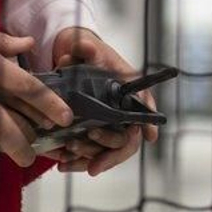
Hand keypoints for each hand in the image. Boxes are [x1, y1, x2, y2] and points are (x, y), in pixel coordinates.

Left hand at [52, 28, 158, 176]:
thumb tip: (87, 49)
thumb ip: (87, 49)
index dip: (148, 123)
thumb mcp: (85, 45)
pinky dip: (74, 160)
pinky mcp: (86, 130)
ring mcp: (103, 121)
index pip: (142, 107)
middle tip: (94, 166)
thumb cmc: (83, 50)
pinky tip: (61, 164)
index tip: (149, 136)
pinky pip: (86, 152)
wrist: (64, 56)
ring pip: (104, 149)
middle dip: (110, 154)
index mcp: (125, 89)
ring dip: (87, 158)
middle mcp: (119, 108)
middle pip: (125, 139)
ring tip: (67, 161)